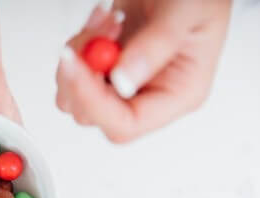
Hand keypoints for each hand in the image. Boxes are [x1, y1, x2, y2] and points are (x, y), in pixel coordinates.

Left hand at [56, 0, 231, 141]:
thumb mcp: (186, 11)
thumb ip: (156, 45)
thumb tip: (122, 81)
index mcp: (178, 95)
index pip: (127, 124)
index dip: (95, 103)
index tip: (79, 67)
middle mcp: (147, 97)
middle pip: (91, 115)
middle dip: (82, 74)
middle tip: (100, 32)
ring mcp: (123, 82)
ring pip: (74, 96)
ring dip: (80, 55)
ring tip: (107, 20)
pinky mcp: (105, 67)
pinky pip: (73, 73)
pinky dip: (79, 45)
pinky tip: (102, 18)